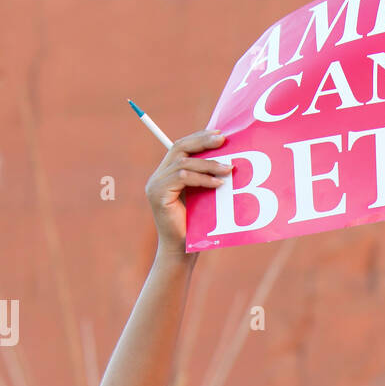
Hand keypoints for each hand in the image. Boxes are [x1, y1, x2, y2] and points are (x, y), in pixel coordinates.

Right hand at [145, 130, 229, 251]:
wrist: (182, 251)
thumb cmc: (195, 226)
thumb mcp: (203, 196)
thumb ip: (206, 177)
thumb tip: (227, 157)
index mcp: (167, 173)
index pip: (182, 146)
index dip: (200, 137)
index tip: (220, 134)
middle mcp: (158, 176)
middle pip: (179, 147)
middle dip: (203, 141)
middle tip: (223, 140)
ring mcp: (155, 185)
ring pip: (183, 163)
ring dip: (208, 164)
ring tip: (229, 168)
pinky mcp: (158, 194)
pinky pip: (182, 178)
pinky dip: (203, 178)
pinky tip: (218, 183)